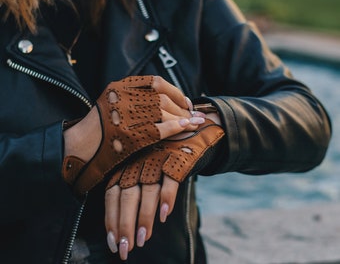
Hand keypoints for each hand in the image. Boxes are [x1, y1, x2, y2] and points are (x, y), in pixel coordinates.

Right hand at [62, 76, 195, 194]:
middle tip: (194, 116)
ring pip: (165, 111)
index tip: (186, 102)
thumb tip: (165, 101)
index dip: (176, 92)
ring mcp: (128, 115)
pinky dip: (177, 127)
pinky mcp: (131, 134)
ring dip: (183, 118)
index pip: (157, 82)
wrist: (79, 146)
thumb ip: (135, 98)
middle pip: (164, 98)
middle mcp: (125, 96)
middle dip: (182, 108)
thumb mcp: (114, 103)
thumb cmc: (100, 128)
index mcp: (121, 87)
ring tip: (194, 123)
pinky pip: (161, 127)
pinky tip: (186, 128)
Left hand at [105, 119, 224, 259]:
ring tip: (143, 240)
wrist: (194, 131)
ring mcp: (158, 158)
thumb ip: (135, 190)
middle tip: (126, 249)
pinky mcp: (178, 157)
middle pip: (126, 195)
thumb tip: (126, 226)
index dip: (111, 218)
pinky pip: (170, 179)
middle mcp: (139, 160)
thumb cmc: (165, 156)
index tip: (113, 242)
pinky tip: (164, 215)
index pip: (112, 193)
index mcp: (127, 164)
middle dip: (124, 225)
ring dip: (144, 217)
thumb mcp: (145, 167)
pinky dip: (167, 197)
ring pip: (147, 190)